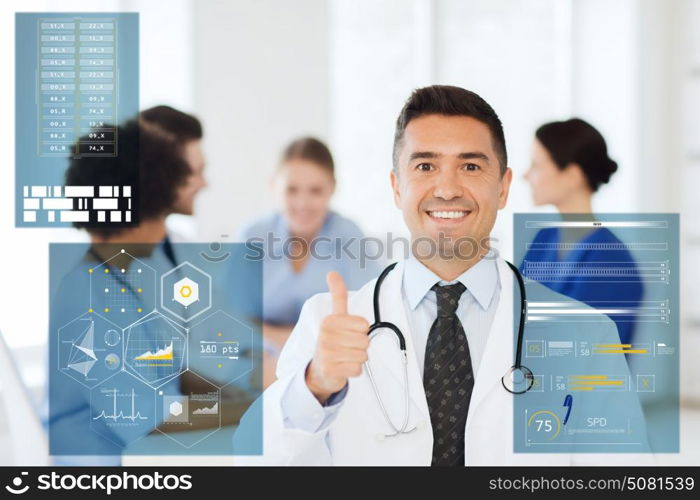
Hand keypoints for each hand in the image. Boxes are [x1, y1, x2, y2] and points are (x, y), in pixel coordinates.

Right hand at [305, 271, 369, 403]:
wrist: (319, 370)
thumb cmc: (332, 341)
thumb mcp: (335, 317)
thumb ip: (337, 295)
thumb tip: (332, 272)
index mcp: (329, 321)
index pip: (364, 325)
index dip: (361, 331)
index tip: (349, 333)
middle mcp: (325, 336)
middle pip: (365, 341)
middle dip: (360, 346)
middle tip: (346, 347)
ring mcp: (326, 354)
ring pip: (363, 355)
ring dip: (358, 358)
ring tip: (345, 357)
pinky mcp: (330, 370)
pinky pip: (357, 369)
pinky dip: (354, 370)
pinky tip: (343, 367)